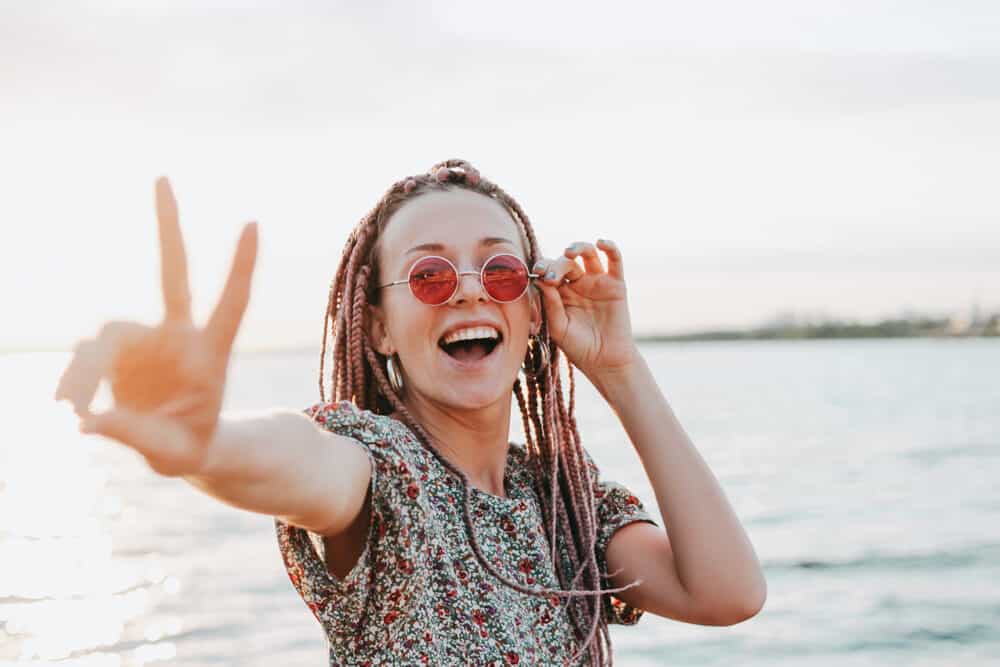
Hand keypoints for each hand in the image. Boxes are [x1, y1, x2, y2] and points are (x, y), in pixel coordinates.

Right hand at [53, 177, 257, 476]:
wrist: (177, 446)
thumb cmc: (188, 447)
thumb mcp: (174, 454)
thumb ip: (134, 436)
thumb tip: (86, 419)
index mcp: (211, 353)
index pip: (231, 303)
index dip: (240, 267)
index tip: (253, 223)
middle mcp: (178, 336)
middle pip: (171, 272)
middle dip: (167, 226)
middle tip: (162, 177)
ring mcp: (146, 339)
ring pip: (107, 335)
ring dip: (84, 369)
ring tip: (68, 408)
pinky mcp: (117, 350)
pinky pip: (86, 356)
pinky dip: (74, 380)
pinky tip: (68, 409)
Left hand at [532, 239, 637, 385]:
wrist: (605, 362)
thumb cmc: (579, 348)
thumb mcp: (559, 327)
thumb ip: (551, 303)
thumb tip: (540, 279)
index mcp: (560, 293)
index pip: (549, 272)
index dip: (543, 268)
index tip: (537, 271)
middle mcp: (578, 284)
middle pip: (566, 262)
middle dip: (557, 265)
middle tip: (552, 276)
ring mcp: (597, 282)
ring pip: (588, 254)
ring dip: (578, 247)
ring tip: (570, 252)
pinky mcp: (616, 284)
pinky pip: (615, 261)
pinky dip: (610, 247)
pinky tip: (601, 243)